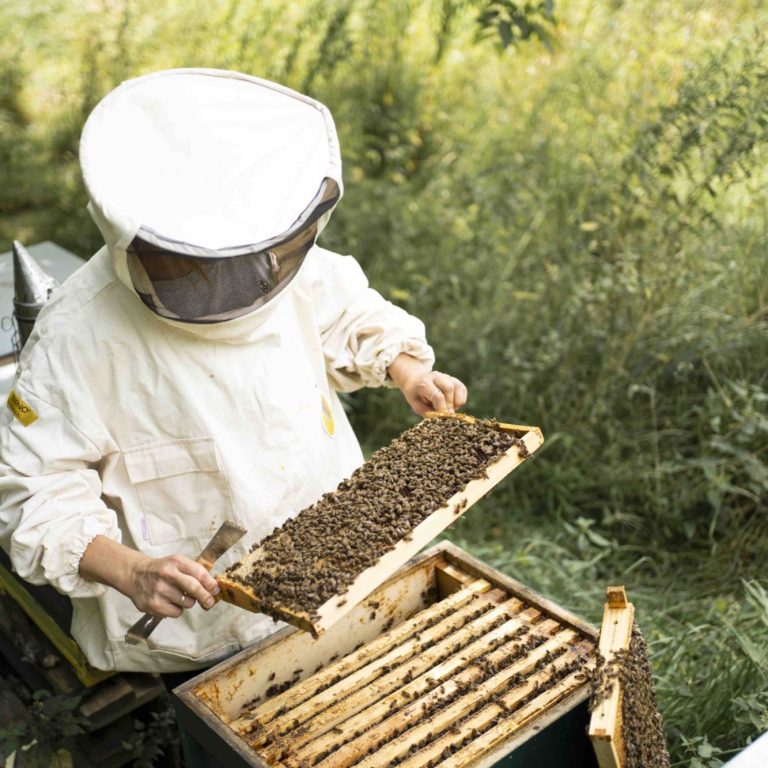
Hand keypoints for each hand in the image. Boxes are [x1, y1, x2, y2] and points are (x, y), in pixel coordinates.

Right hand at [79, 536, 219, 617]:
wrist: (134, 574)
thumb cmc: (161, 569)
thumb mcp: (176, 562)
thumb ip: (193, 571)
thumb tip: (213, 587)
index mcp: (176, 562)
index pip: (199, 573)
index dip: (210, 583)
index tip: (216, 590)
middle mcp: (167, 575)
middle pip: (194, 589)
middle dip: (206, 597)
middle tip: (209, 602)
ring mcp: (159, 590)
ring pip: (187, 603)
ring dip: (188, 602)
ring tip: (179, 596)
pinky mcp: (153, 604)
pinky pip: (176, 612)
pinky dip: (177, 610)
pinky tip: (170, 602)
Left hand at [388, 353, 467, 415]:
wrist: (415, 381)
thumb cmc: (416, 396)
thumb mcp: (417, 406)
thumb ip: (429, 413)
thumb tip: (445, 419)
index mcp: (424, 383)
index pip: (437, 396)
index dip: (442, 409)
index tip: (442, 418)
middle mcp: (436, 376)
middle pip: (449, 388)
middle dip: (450, 404)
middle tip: (446, 414)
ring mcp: (446, 376)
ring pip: (458, 387)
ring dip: (456, 402)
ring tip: (449, 408)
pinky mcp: (454, 379)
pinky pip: (462, 389)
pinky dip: (460, 399)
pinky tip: (452, 404)